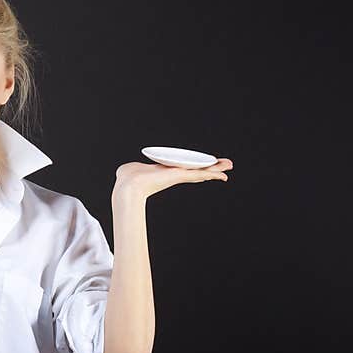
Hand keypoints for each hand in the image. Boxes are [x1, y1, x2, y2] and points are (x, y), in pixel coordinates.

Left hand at [112, 158, 233, 200]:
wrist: (129, 185)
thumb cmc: (128, 177)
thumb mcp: (133, 170)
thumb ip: (132, 169)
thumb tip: (124, 171)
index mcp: (165, 171)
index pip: (184, 169)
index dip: (195, 168)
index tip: (205, 169)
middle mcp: (174, 174)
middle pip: (196, 170)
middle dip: (211, 168)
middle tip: (225, 166)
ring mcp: (178, 175)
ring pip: (201, 172)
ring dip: (215, 169)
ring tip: (228, 167)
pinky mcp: (179, 175)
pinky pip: (199, 173)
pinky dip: (211, 172)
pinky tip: (221, 173)